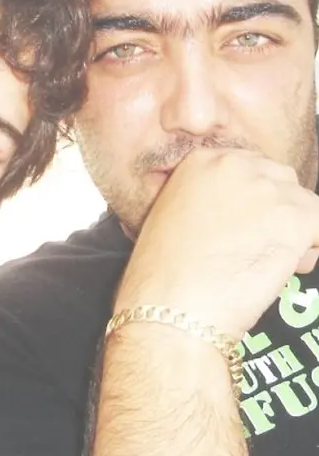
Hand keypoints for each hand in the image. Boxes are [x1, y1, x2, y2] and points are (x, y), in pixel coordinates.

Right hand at [115, 148, 318, 338]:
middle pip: (279, 180)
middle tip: (260, 244)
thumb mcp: (171, 213)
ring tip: (271, 263)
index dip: (253, 200)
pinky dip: (311, 248)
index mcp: (202, 160)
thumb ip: (205, 198)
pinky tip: (288, 268)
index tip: (249, 222)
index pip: (249, 168)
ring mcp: (268, 190)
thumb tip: (237, 212)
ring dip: (295, 232)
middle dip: (277, 211)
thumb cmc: (162, 272)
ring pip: (303, 204)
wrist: (171, 306)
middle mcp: (236, 165)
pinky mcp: (295, 218)